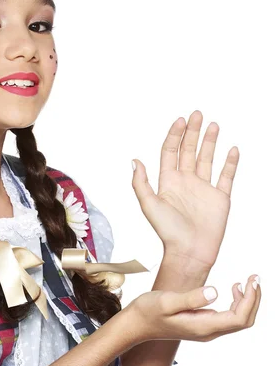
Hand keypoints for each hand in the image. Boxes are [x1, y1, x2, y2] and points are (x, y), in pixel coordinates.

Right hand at [123, 275, 260, 344]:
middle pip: (244, 321)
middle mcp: (208, 332)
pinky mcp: (202, 325)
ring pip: (238, 320)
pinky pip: (228, 318)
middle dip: (254, 299)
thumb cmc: (148, 311)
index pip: (239, 317)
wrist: (135, 324)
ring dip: (247, 301)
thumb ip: (191, 298)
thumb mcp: (167, 301)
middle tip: (255, 278)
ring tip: (246, 282)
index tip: (252, 280)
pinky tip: (232, 289)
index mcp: (202, 326)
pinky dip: (237, 303)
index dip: (251, 299)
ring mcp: (205, 330)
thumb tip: (215, 291)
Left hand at [131, 110, 238, 270]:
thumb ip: (141, 183)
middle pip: (189, 151)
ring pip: (207, 159)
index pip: (170, 152)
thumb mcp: (149, 205)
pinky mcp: (219, 198)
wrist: (189, 251)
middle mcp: (186, 182)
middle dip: (193, 132)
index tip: (181, 120)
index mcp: (168, 182)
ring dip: (210, 142)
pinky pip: (226, 176)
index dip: (175, 136)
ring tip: (213, 125)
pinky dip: (230, 163)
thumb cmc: (168, 232)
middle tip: (197, 114)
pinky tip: (232, 149)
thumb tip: (134, 161)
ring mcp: (203, 189)